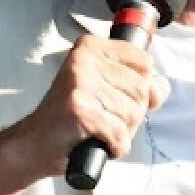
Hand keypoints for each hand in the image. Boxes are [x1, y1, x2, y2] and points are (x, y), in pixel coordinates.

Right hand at [14, 34, 169, 179]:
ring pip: (133, 113)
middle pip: (142, 89)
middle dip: (130, 114)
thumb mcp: (106, 91)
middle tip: (101, 118)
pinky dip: (114, 147)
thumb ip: (138, 84)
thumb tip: (160, 87)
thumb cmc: (71, 118)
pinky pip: (120, 134)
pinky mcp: (80, 109)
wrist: (34, 143)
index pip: (144, 62)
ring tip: (95, 129)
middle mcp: (85, 59)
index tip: (114, 98)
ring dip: (120, 132)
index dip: (140, 88)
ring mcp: (81, 83)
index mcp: (91, 47)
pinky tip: (94, 142)